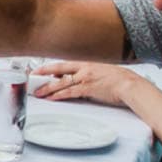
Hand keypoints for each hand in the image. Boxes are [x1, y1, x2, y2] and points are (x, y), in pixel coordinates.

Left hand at [31, 61, 150, 106]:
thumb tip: (73, 80)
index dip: (49, 67)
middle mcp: (83, 68)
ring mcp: (85, 78)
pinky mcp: (88, 88)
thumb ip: (85, 74)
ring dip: (47, 88)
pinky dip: (58, 95)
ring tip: (37, 93)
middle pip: (57, 70)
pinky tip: (51, 98)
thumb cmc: (118, 80)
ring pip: (61, 82)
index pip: (63, 64)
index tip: (38, 70)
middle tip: (31, 78)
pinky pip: (69, 92)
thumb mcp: (100, 72)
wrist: (130, 85)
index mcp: (86, 63)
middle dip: (42, 74)